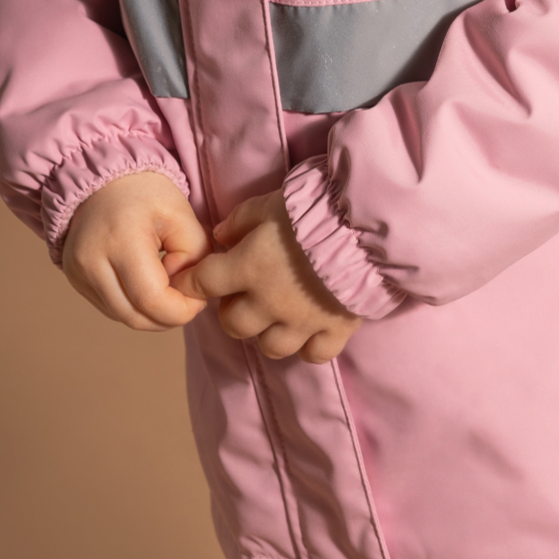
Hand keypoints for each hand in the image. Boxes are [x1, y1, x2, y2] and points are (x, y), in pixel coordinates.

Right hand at [61, 170, 211, 331]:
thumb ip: (195, 257)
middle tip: (188, 298)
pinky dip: (134, 306)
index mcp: (121, 240)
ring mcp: (78, 274)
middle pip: (135, 317)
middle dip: (168, 317)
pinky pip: (110, 308)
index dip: (182, 309)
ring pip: (122, 318)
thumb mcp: (181, 215)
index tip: (199, 297)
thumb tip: (187, 293)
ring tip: (168, 289)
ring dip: (151, 314)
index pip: (152, 300)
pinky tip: (147, 286)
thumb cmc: (144, 192)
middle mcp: (91, 262)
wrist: (100, 178)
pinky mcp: (75, 280)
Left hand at [180, 191, 360, 362]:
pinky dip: (308, 346)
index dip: (191, 283)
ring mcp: (302, 322)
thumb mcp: (271, 203)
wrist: (368, 227)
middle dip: (232, 310)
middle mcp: (269, 303)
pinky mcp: (334, 330)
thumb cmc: (315, 208)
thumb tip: (220, 236)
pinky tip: (311, 329)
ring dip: (267, 331)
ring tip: (277, 314)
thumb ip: (241, 220)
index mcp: (248, 268)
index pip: (202, 284)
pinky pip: (312, 355)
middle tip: (242, 294)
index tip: (190, 281)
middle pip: (233, 324)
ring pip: (269, 346)